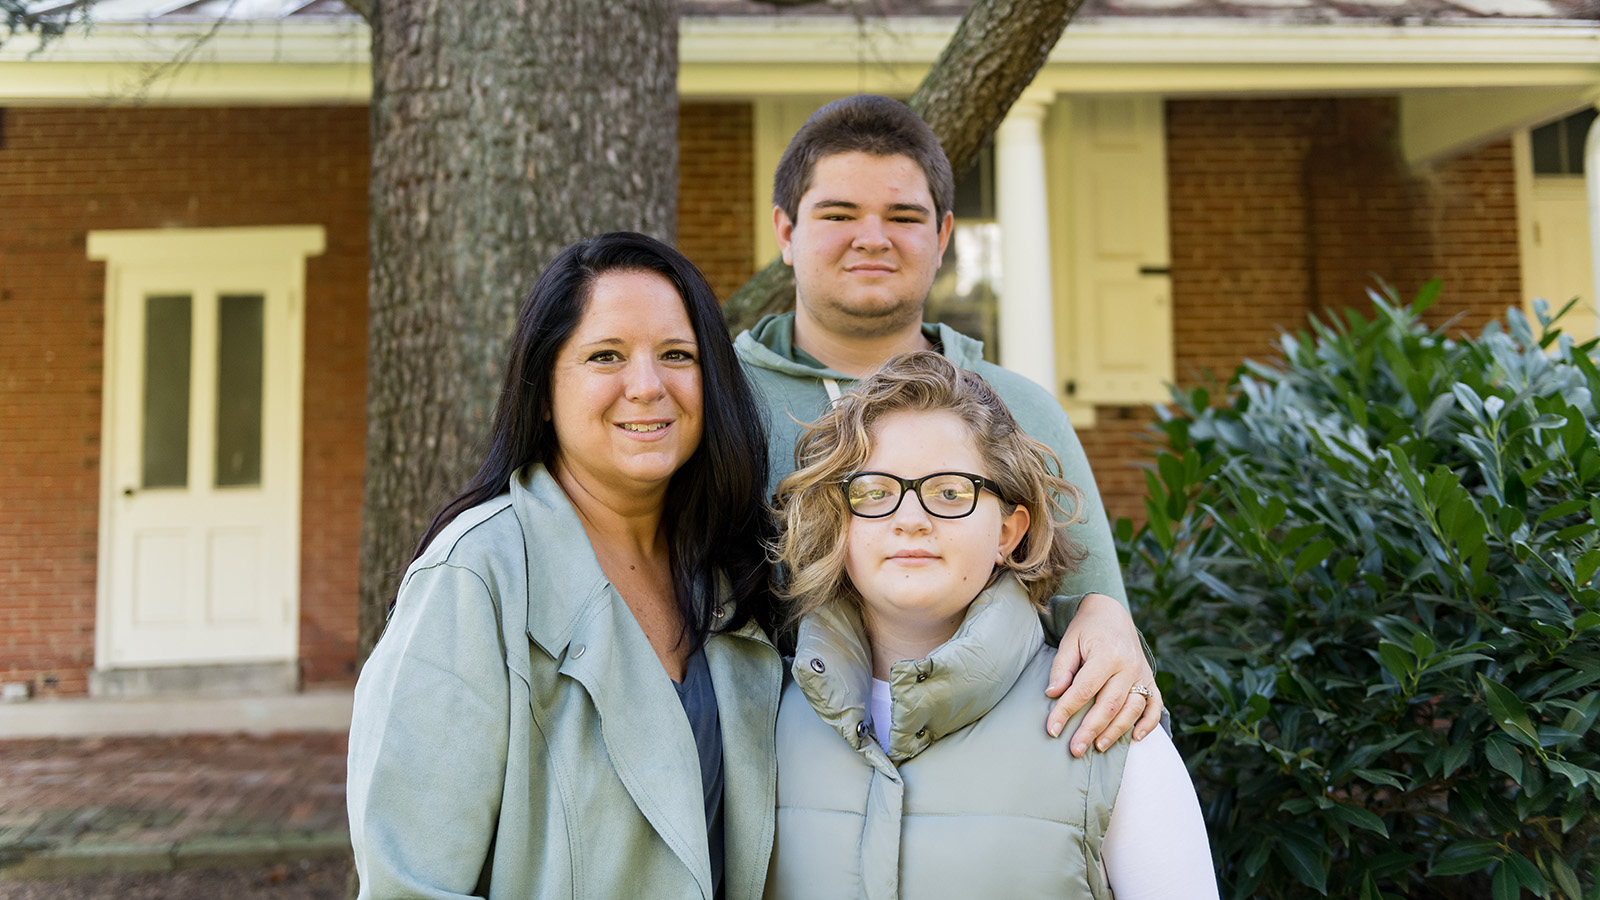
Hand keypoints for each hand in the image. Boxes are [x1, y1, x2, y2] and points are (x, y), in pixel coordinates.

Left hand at [1044, 592, 1161, 756]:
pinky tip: (1135, 738)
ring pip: (1131, 710)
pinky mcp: (1150, 680)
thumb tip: (1052, 694)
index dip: (1066, 711)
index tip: (1052, 729)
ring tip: (1098, 747)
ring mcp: (1142, 674)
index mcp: (1107, 654)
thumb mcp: (1070, 641)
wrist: (1113, 614)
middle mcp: (1128, 666)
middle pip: (1109, 705)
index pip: (1084, 690)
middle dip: (1090, 730)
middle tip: (1074, 750)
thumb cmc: (1087, 629)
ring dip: (1116, 732)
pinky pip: (1154, 706)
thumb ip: (1062, 667)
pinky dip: (1148, 724)